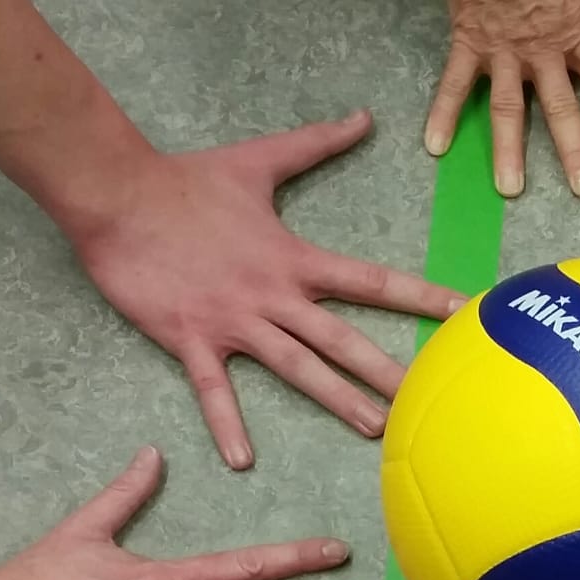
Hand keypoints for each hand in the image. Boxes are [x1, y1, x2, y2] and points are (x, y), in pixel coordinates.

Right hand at [69, 110, 462, 468]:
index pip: (373, 282)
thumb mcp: (261, 159)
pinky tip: (243, 461)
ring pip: (296, 368)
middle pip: (343, 339)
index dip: (421, 296)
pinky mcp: (191, 338)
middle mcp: (274, 295)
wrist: (117, 194)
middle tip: (428, 401)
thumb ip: (317, 143)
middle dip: (387, 370)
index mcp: (296, 260)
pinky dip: (227, 424)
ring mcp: (234, 320)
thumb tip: (363, 117)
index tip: (462, 313)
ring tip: (374, 430)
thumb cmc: (187, 179)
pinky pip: (213, 389)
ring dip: (335, 399)